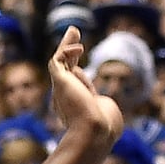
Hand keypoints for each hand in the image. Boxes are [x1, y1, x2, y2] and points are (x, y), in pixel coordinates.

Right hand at [47, 28, 123, 149]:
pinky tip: (80, 47)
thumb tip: (101, 100)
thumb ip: (102, 103)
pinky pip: (58, 60)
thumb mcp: (106, 112)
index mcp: (75, 105)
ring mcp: (60, 89)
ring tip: (74, 30)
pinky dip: (66, 49)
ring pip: (60, 62)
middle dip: (69, 52)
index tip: (81, 58)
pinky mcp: (59, 81)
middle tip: (73, 36)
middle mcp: (64, 96)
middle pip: (65, 69)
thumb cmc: (104, 128)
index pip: (75, 83)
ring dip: (66, 44)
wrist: (93, 133)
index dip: (79, 72)